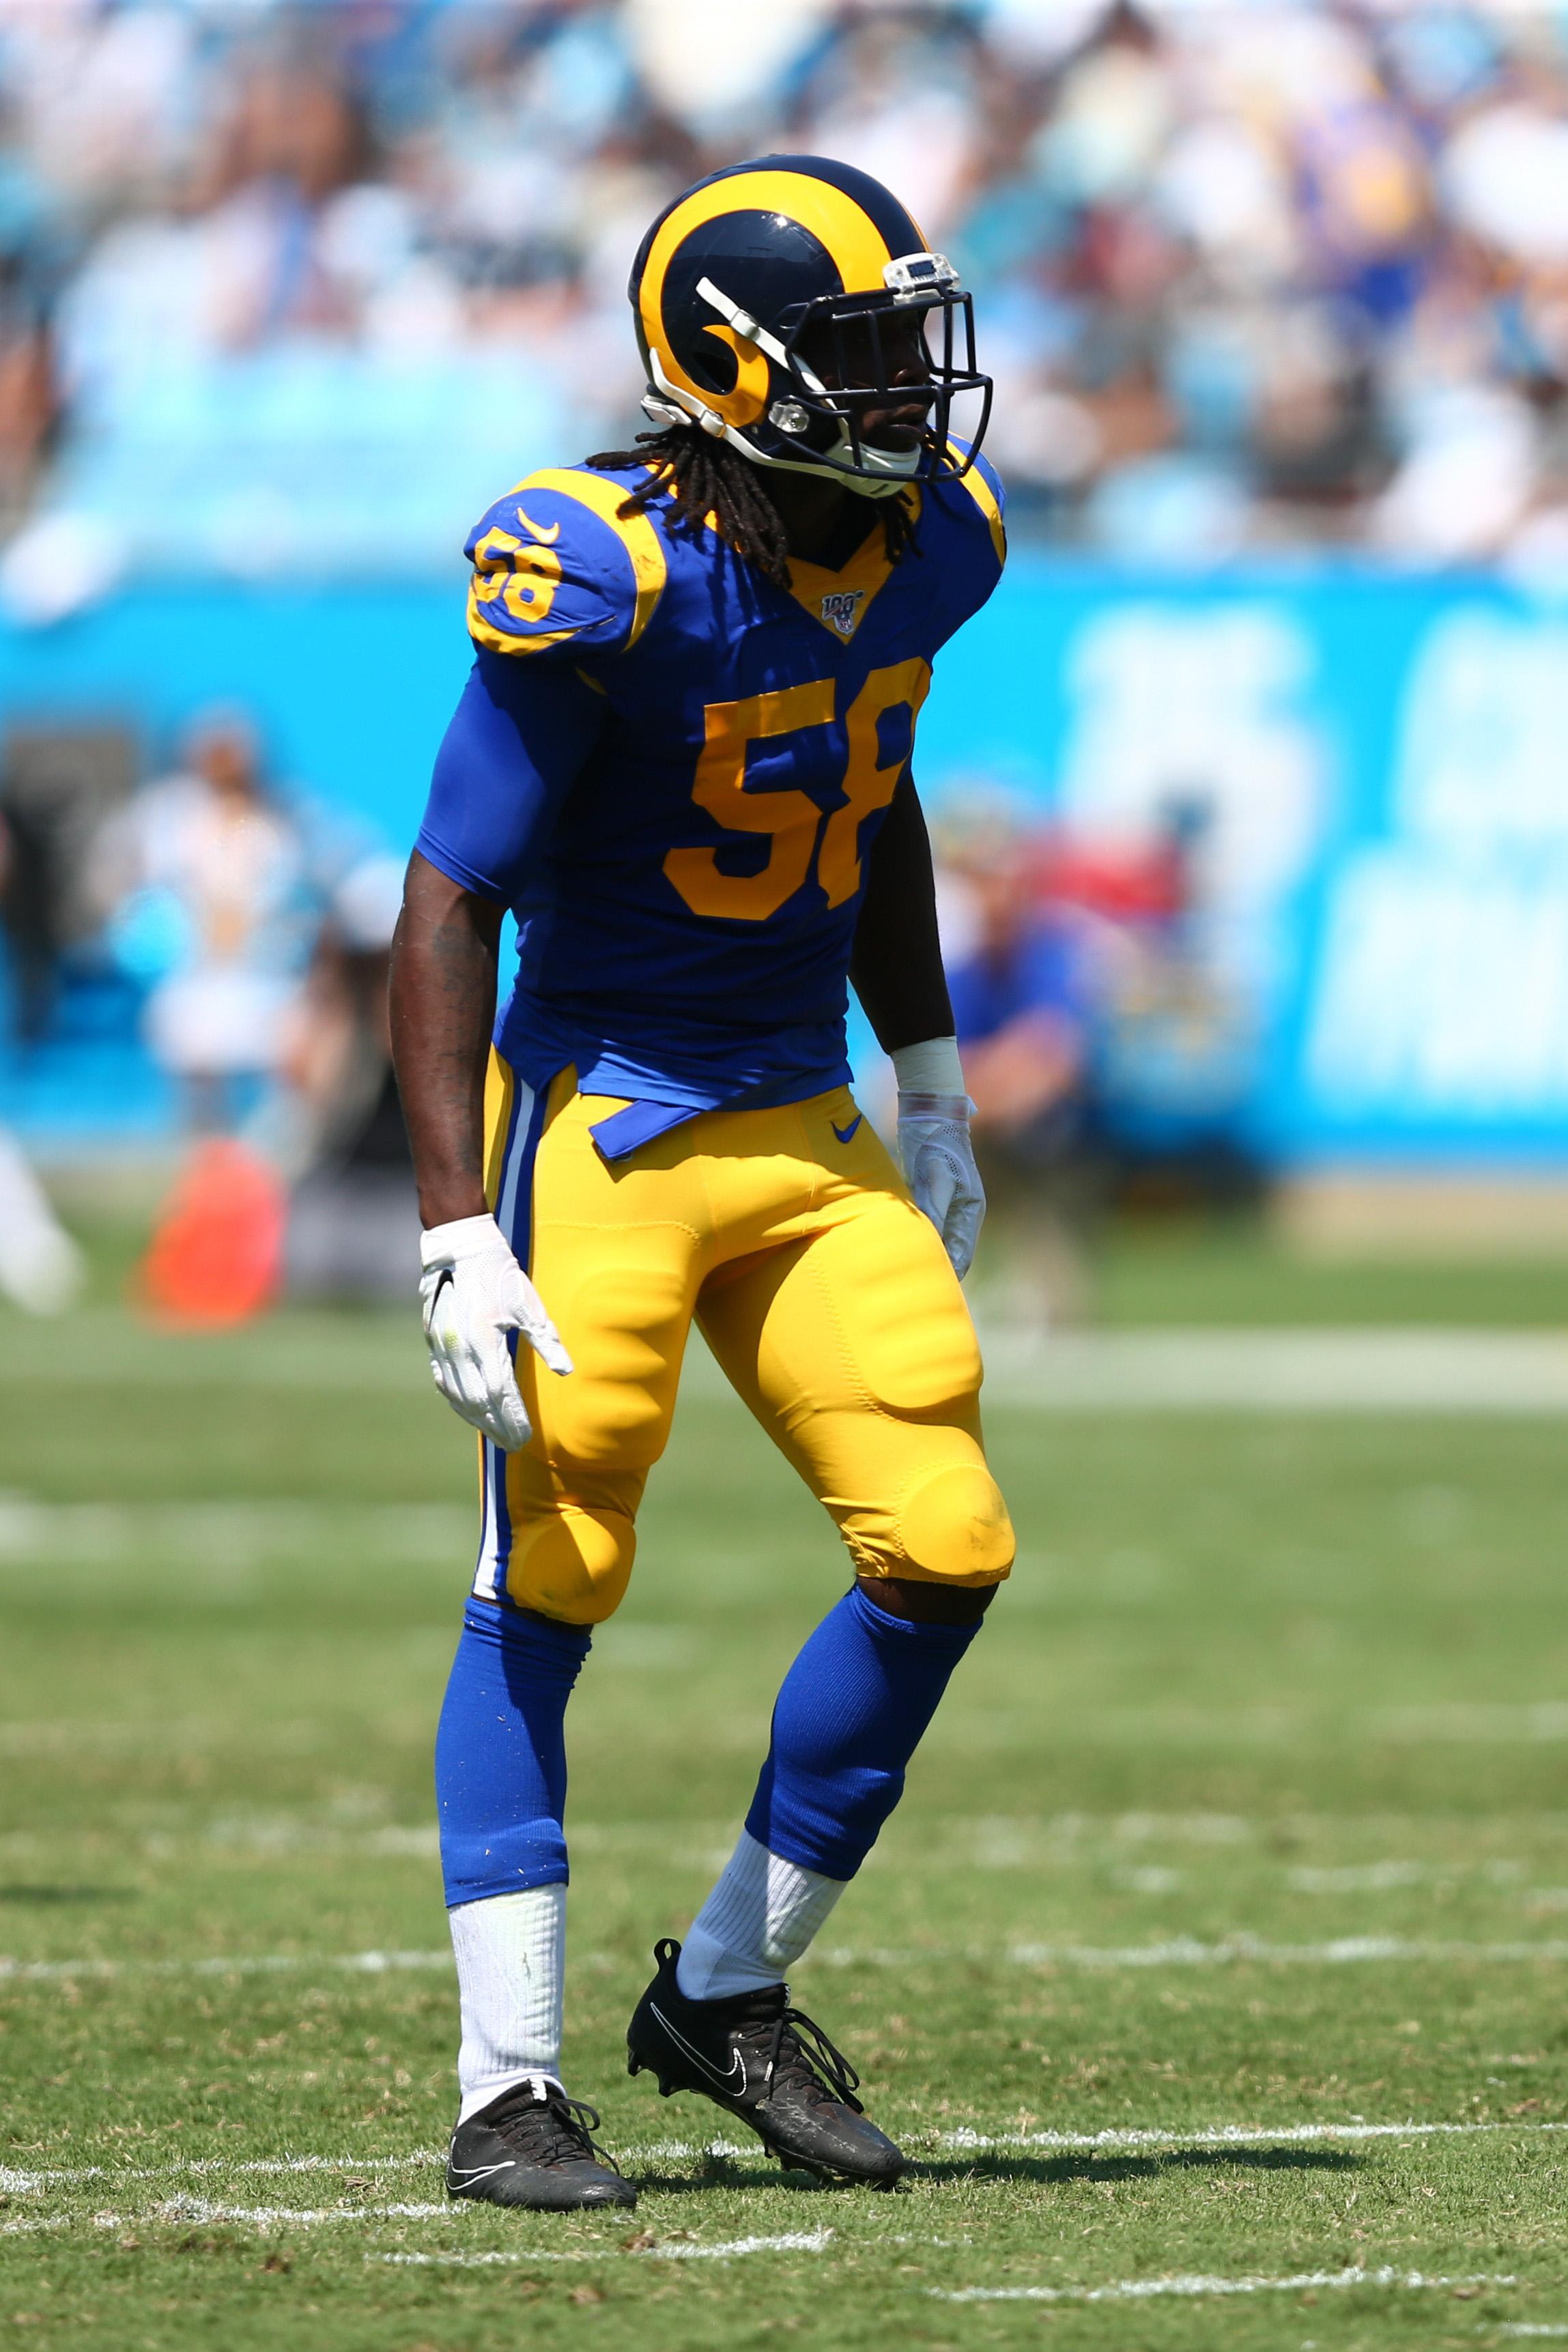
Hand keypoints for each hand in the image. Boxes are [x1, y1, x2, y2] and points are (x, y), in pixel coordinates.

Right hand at [418, 1213, 571, 1450]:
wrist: (459, 1250)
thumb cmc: (499, 1275)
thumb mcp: (528, 1304)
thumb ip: (546, 1340)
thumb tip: (566, 1371)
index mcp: (484, 1341)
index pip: (500, 1393)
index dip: (513, 1418)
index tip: (527, 1438)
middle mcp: (459, 1349)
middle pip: (478, 1402)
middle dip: (497, 1427)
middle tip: (514, 1446)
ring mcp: (442, 1347)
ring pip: (458, 1396)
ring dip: (477, 1420)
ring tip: (495, 1436)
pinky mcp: (434, 1342)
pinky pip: (444, 1382)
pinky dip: (458, 1401)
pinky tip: (470, 1411)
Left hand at [897, 1092, 984, 1279]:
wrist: (931, 1115)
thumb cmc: (937, 1146)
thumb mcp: (936, 1179)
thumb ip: (934, 1211)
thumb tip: (931, 1242)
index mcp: (970, 1212)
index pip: (962, 1255)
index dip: (950, 1276)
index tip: (934, 1294)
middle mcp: (961, 1212)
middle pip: (951, 1252)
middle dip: (938, 1271)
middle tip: (916, 1292)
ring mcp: (946, 1204)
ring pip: (937, 1240)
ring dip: (927, 1255)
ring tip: (907, 1276)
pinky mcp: (930, 1196)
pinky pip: (926, 1226)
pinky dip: (917, 1238)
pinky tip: (900, 1249)